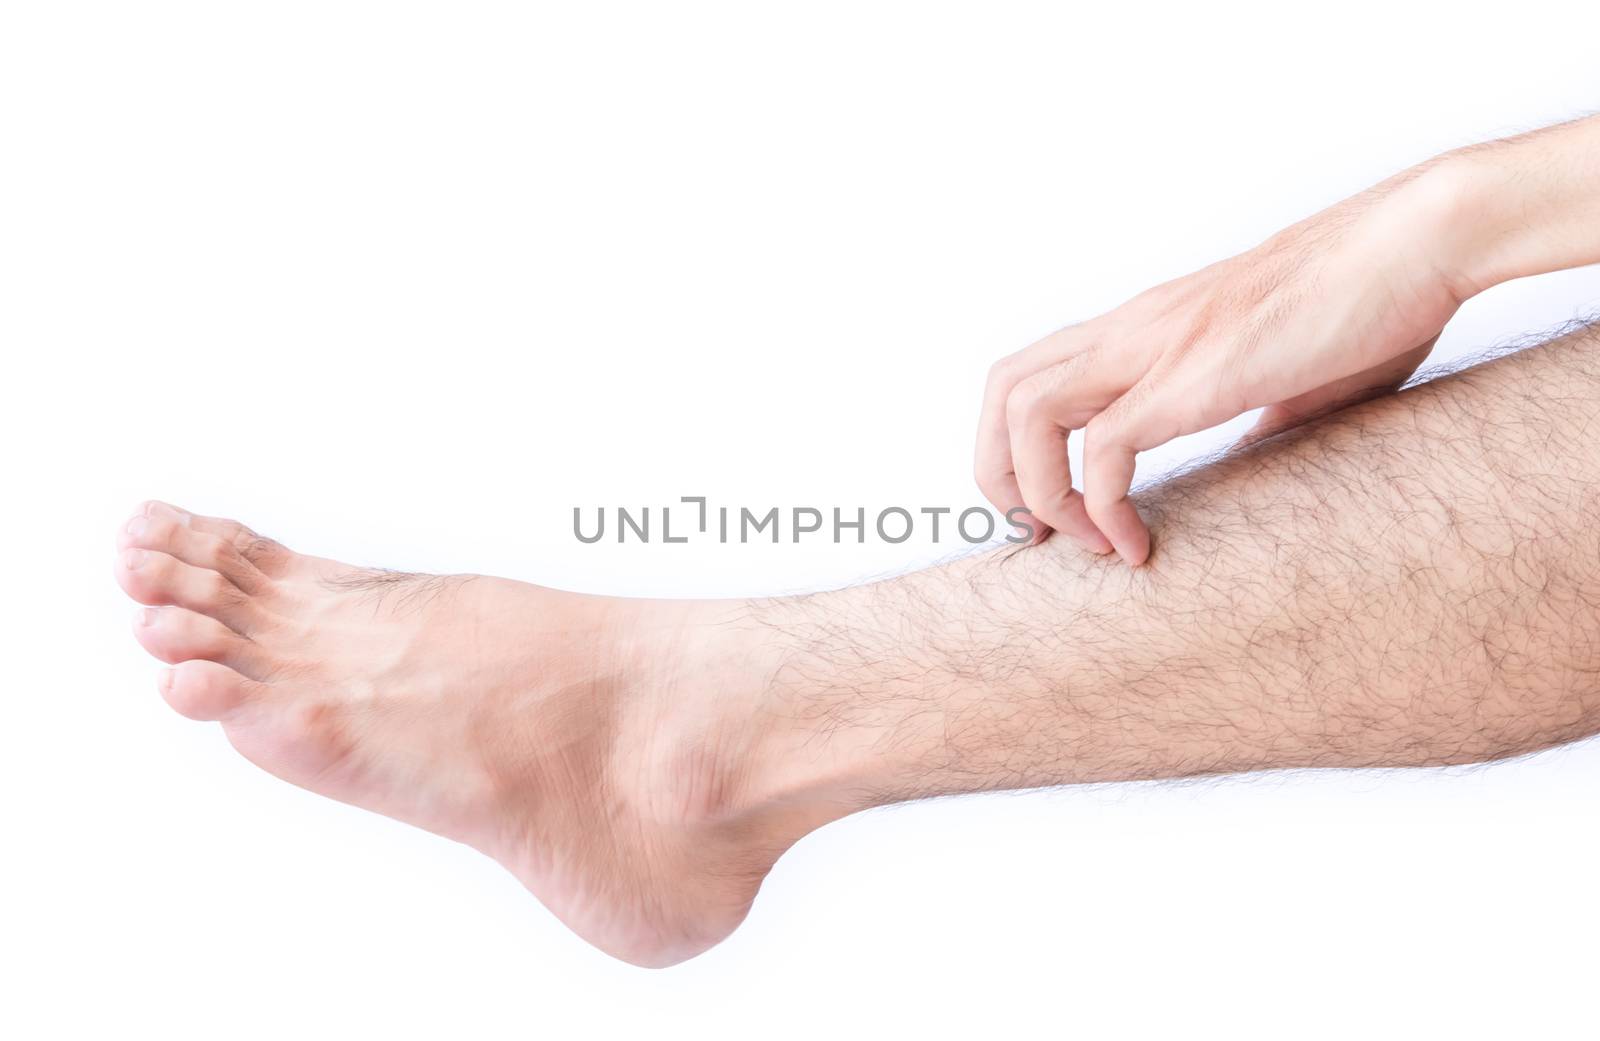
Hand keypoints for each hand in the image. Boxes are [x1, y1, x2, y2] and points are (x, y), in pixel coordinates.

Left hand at [975, 161, 1476, 564]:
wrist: (1419, 244)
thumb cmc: (1369, 302)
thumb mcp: (1290, 375)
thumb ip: (1249, 416)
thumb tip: (1243, 464)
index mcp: (1147, 328)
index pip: (1034, 374)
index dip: (1018, 449)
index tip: (1056, 514)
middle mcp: (1133, 330)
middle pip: (1003, 389)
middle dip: (996, 474)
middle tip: (1040, 538)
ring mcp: (1155, 347)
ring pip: (1027, 412)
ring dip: (1037, 493)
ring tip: (1087, 546)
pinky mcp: (1192, 375)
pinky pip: (1103, 448)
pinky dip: (1101, 507)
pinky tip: (1137, 545)